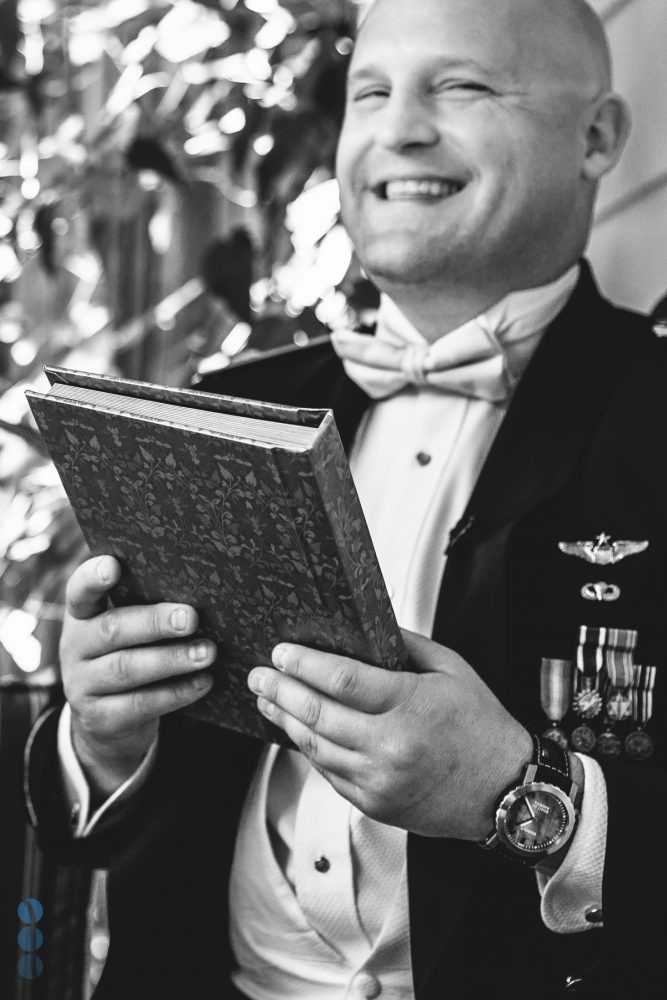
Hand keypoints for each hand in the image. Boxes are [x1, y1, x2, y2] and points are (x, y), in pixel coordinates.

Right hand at [60, 555, 215, 797]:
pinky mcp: (100, 718)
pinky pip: (139, 704)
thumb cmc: (129, 653)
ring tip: (207, 652)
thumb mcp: (127, 628)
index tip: (114, 565)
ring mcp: (83, 684)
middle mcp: (75, 647)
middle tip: (192, 617)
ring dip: (171, 659)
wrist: (106, 720)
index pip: (79, 591)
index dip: (93, 578)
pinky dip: (176, 692)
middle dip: (154, 622)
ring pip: (127, 668)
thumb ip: (147, 606)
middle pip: (112, 629)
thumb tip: (201, 589)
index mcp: (82, 615)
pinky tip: (204, 681)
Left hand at [247, 629, 531, 839]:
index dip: (304, 664)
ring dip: (286, 721)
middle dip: (281, 691)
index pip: (342, 679)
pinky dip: (309, 750)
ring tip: (268, 701)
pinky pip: (329, 773)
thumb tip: (363, 627)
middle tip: (260, 675)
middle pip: (318, 715)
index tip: (282, 652)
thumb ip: (406, 645)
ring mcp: (380, 780)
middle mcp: (391, 747)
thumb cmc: (481, 725)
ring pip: (316, 748)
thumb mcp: (452, 669)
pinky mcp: (374, 804)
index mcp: (411, 706)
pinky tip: (298, 731)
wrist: (506, 792)